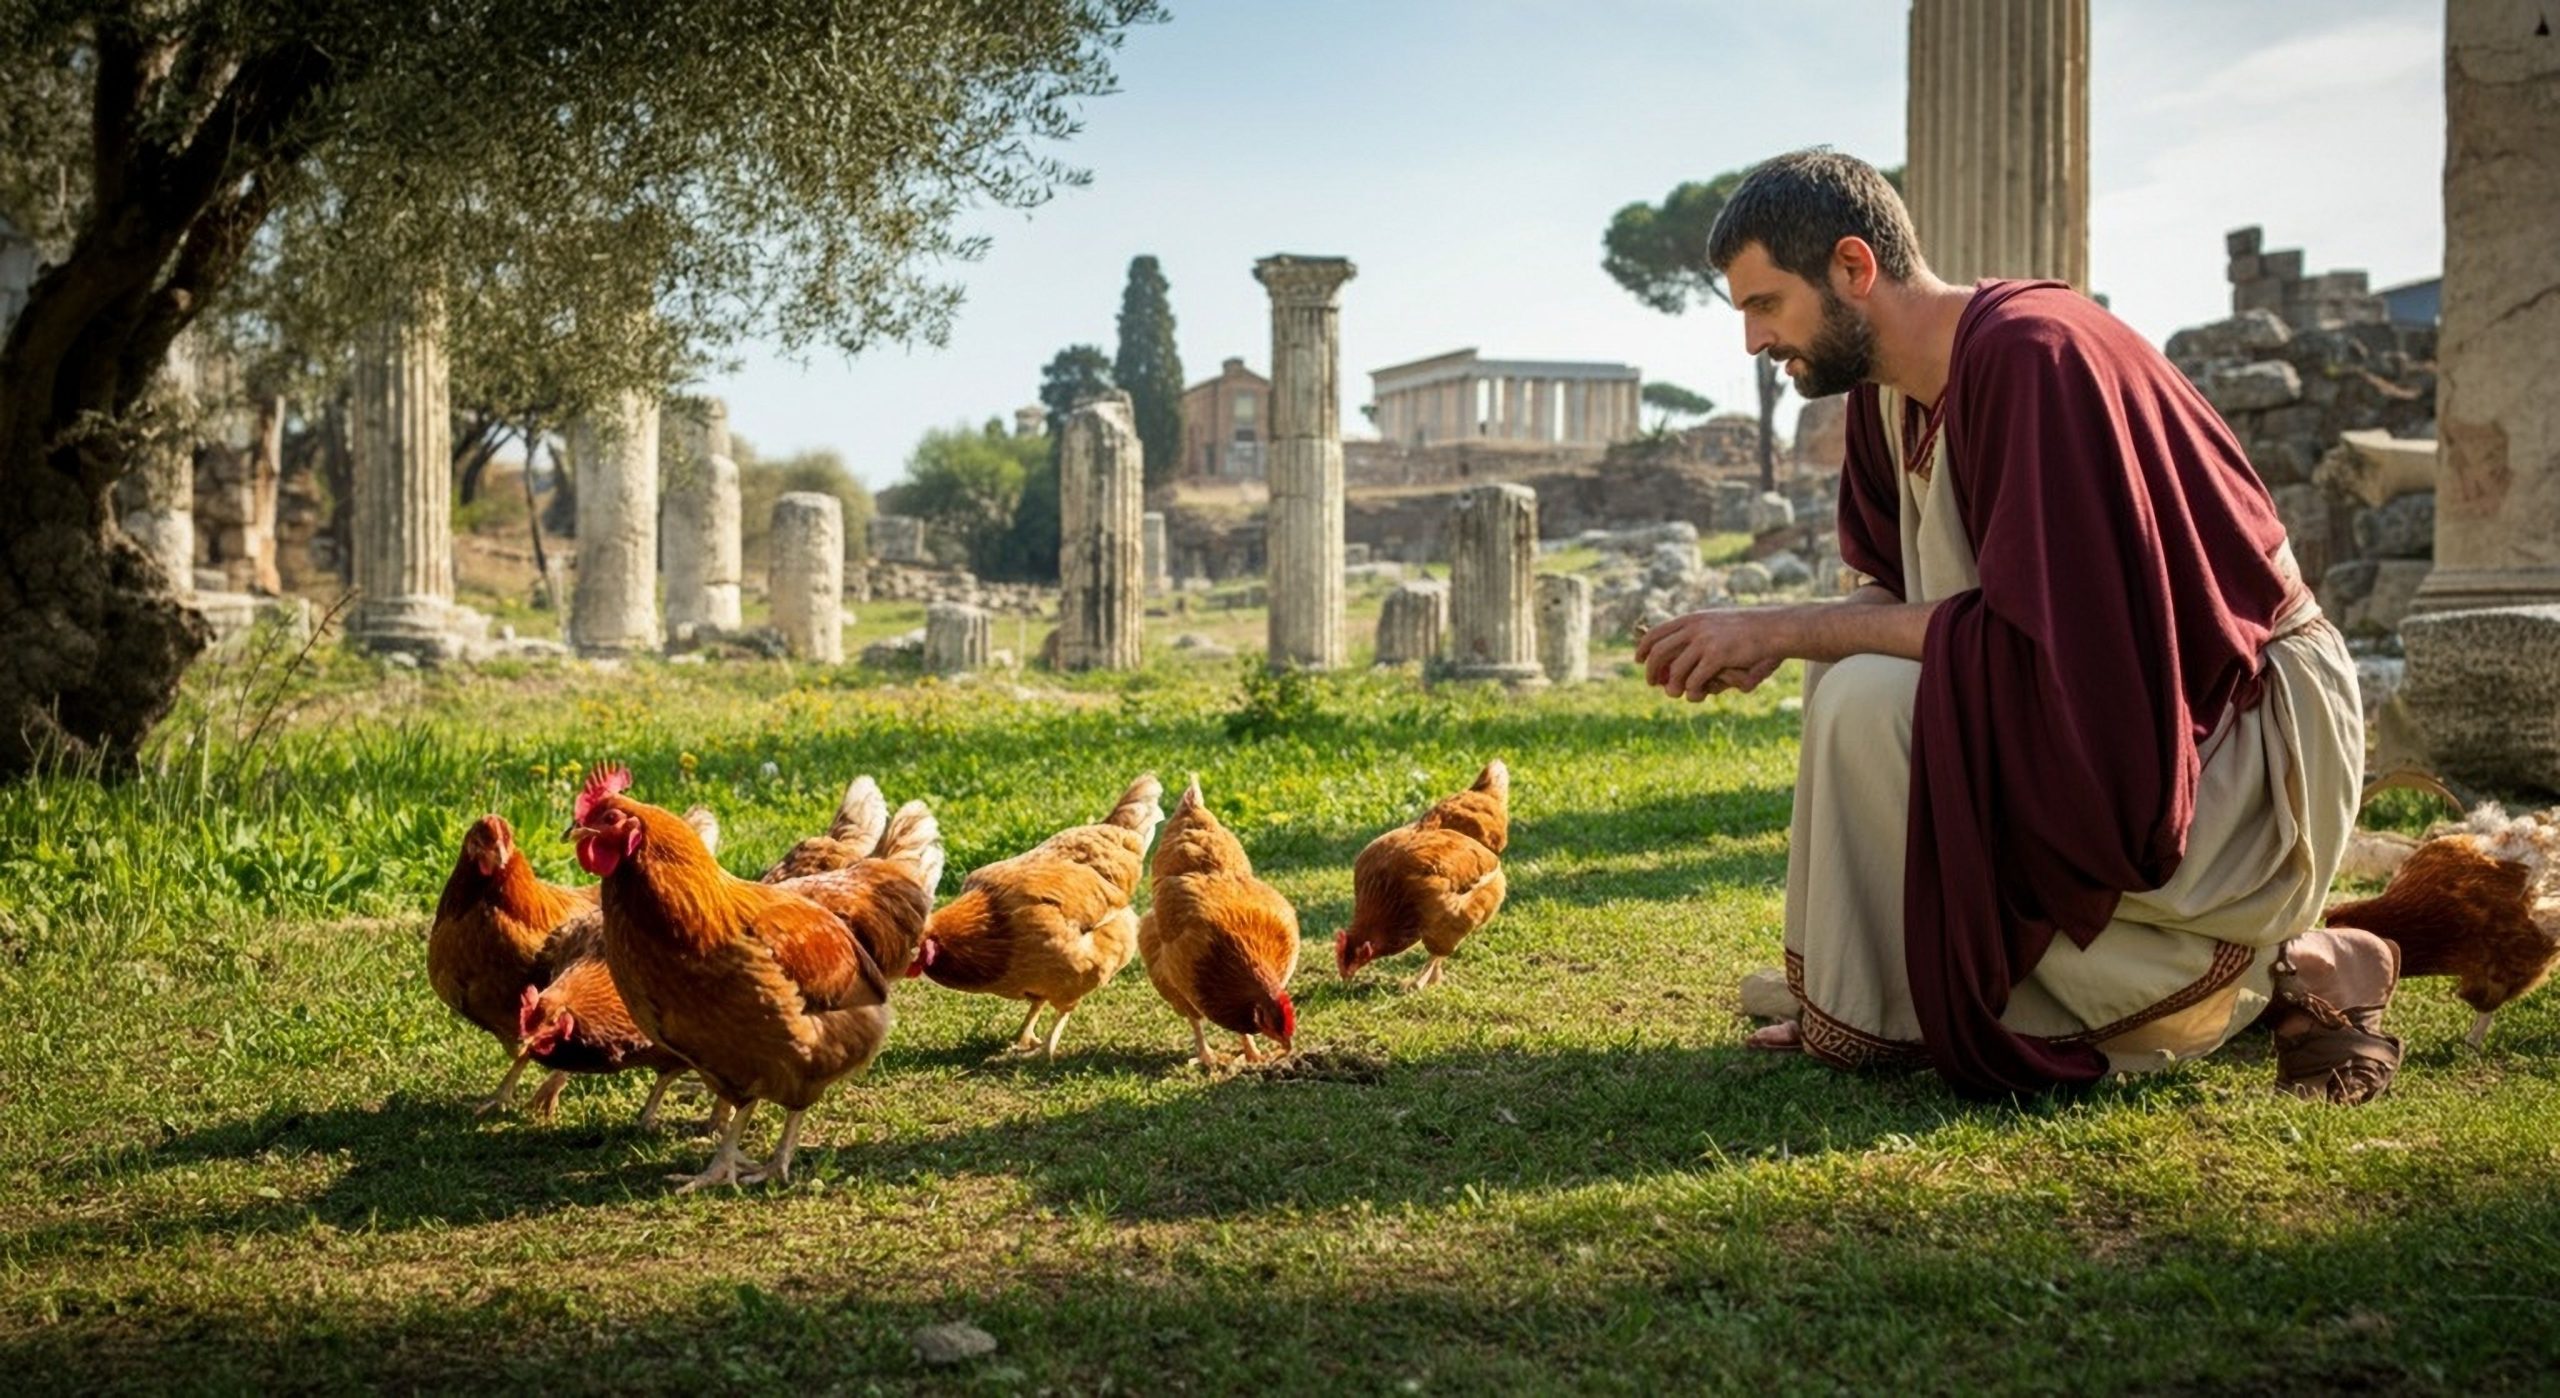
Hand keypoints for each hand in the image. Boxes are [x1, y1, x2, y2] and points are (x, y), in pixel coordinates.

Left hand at [1634, 608, 1785, 701]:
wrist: (1773, 627)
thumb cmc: (1748, 629)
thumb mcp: (1718, 622)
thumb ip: (1699, 631)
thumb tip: (1679, 644)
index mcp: (1692, 619)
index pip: (1657, 632)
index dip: (1643, 647)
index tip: (1638, 659)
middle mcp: (1694, 628)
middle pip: (1659, 652)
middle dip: (1650, 670)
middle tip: (1650, 683)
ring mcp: (1705, 642)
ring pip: (1676, 671)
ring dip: (1672, 686)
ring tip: (1675, 693)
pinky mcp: (1717, 657)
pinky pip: (1695, 680)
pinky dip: (1692, 689)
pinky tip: (1697, 692)